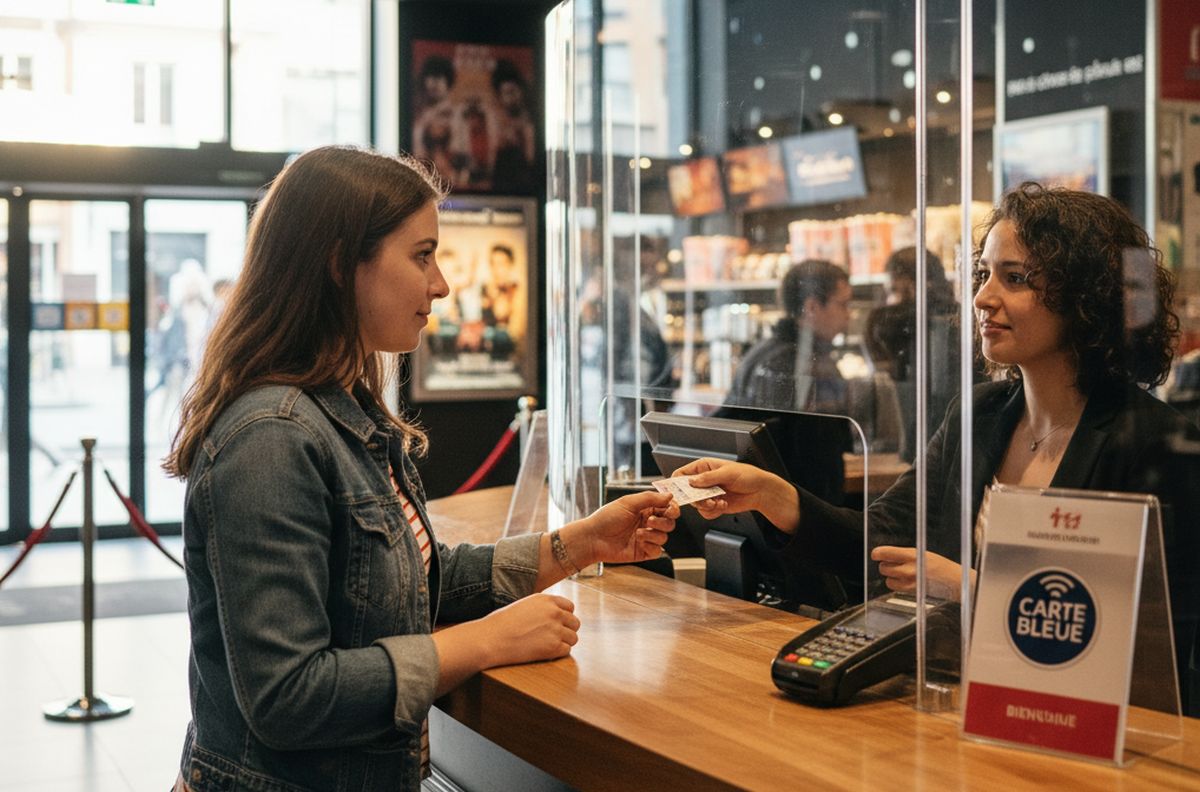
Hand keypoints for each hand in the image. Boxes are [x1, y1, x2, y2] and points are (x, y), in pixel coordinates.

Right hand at [478, 593, 580, 666]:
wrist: (491, 639)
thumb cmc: (501, 624)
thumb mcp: (524, 606)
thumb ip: (541, 608)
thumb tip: (554, 617)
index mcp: (546, 600)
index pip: (570, 607)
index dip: (565, 616)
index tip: (559, 624)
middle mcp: (554, 612)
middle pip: (575, 622)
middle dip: (566, 630)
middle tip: (554, 637)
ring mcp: (555, 629)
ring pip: (573, 638)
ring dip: (564, 642)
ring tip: (549, 645)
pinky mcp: (553, 647)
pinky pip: (567, 650)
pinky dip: (558, 653)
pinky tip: (546, 652)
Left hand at [582, 491, 678, 563]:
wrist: (593, 538)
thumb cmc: (606, 518)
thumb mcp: (628, 502)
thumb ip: (650, 498)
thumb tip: (670, 496)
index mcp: (645, 509)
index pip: (667, 508)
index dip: (672, 509)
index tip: (670, 509)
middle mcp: (647, 523)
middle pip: (669, 523)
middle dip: (663, 522)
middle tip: (649, 521)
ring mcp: (646, 538)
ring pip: (664, 537)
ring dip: (653, 534)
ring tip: (638, 534)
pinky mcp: (643, 552)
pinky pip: (657, 551)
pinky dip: (652, 547)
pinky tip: (640, 543)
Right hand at [670, 458, 798, 532]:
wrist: (761, 491)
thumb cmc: (748, 475)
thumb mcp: (727, 473)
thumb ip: (708, 478)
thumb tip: (692, 481)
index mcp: (703, 467)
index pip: (681, 474)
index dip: (676, 483)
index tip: (678, 492)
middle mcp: (703, 481)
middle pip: (687, 492)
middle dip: (696, 498)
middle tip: (706, 499)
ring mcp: (708, 493)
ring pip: (696, 504)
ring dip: (707, 506)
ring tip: (718, 502)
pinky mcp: (714, 504)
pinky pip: (705, 512)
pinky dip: (713, 511)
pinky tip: (723, 504)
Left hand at [870, 546, 966, 600]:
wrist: (956, 581)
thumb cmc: (941, 566)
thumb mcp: (923, 554)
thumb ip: (906, 554)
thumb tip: (888, 554)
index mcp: (912, 555)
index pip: (885, 553)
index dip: (877, 554)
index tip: (876, 554)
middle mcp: (909, 568)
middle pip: (883, 567)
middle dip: (886, 565)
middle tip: (893, 564)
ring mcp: (910, 582)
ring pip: (887, 579)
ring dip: (890, 576)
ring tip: (901, 573)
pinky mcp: (911, 591)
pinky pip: (894, 587)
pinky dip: (896, 584)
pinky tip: (905, 580)